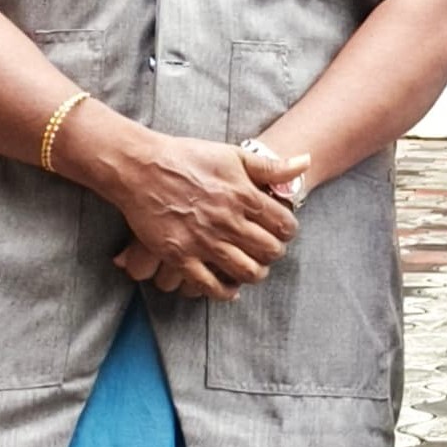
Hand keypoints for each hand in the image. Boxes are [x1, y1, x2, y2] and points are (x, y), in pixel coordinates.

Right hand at [94, 131, 298, 301]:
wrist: (141, 167)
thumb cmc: (187, 157)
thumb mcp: (232, 155)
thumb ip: (270, 166)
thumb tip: (306, 161)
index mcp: (243, 195)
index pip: (284, 225)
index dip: (288, 231)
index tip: (281, 231)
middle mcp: (227, 221)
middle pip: (269, 251)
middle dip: (273, 253)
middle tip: (267, 250)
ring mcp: (203, 240)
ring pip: (246, 271)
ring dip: (255, 274)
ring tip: (252, 268)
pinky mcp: (180, 255)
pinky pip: (210, 285)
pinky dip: (225, 292)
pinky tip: (230, 289)